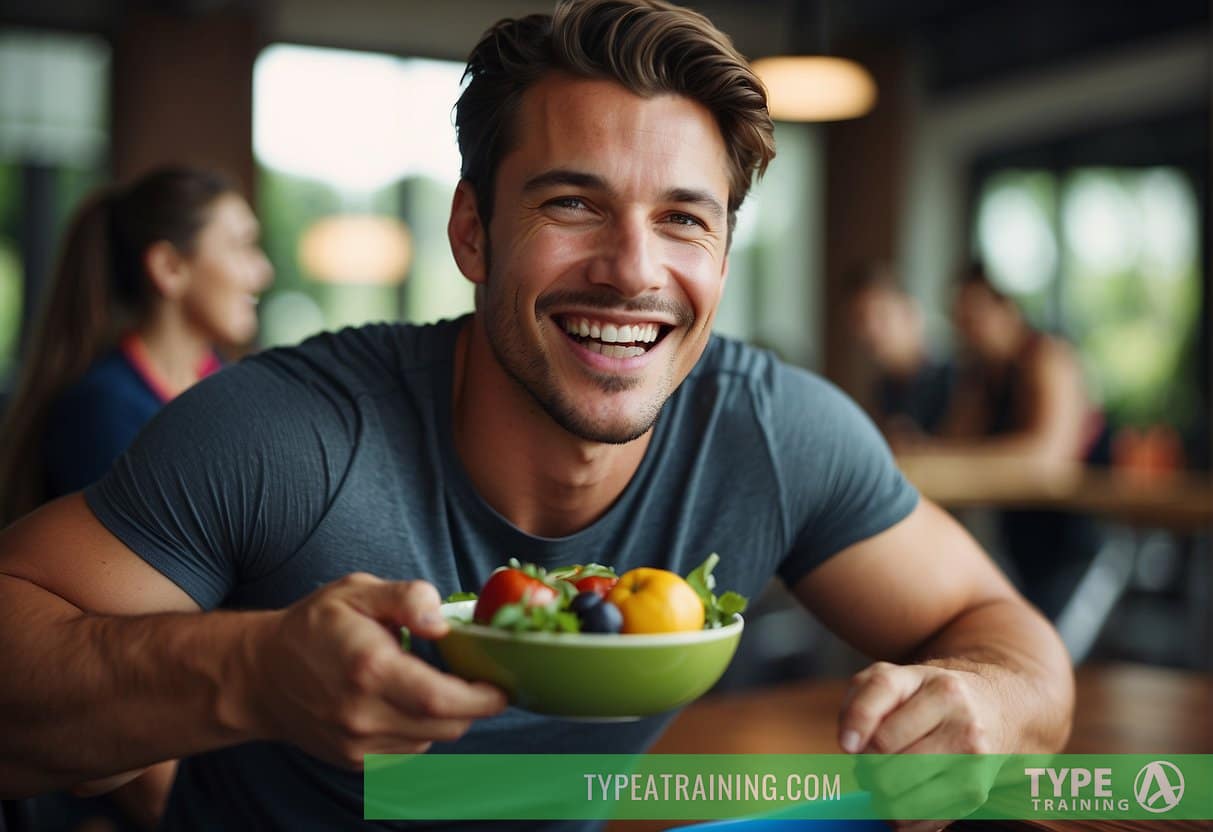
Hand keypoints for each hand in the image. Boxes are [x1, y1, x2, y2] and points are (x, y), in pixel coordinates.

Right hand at [243, 573, 506, 767]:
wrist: (259, 676)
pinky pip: (410, 750)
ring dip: (446, 716)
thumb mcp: (358, 591)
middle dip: (473, 705)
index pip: (443, 700)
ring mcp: (357, 745)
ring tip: (435, 682)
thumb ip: (406, 597)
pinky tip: (407, 701)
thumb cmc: (313, 627)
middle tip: (480, 677)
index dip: (483, 698)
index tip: (504, 684)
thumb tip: (442, 621)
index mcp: (369, 669)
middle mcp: (363, 715)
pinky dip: (421, 729)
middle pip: (446, 726)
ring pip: (431, 740)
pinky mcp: (356, 762)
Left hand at [838, 661, 1006, 831]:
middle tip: (868, 765)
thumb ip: (861, 702)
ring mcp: (971, 756)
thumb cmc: (928, 697)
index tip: (846, 745)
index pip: (884, 693)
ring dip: (879, 795)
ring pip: (902, 794)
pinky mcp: (976, 792)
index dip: (856, 724)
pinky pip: (921, 819)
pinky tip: (901, 801)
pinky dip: (900, 817)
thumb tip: (849, 744)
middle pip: (887, 752)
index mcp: (936, 684)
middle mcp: (959, 717)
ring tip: (883, 783)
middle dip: (866, 764)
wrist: (993, 710)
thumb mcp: (895, 680)